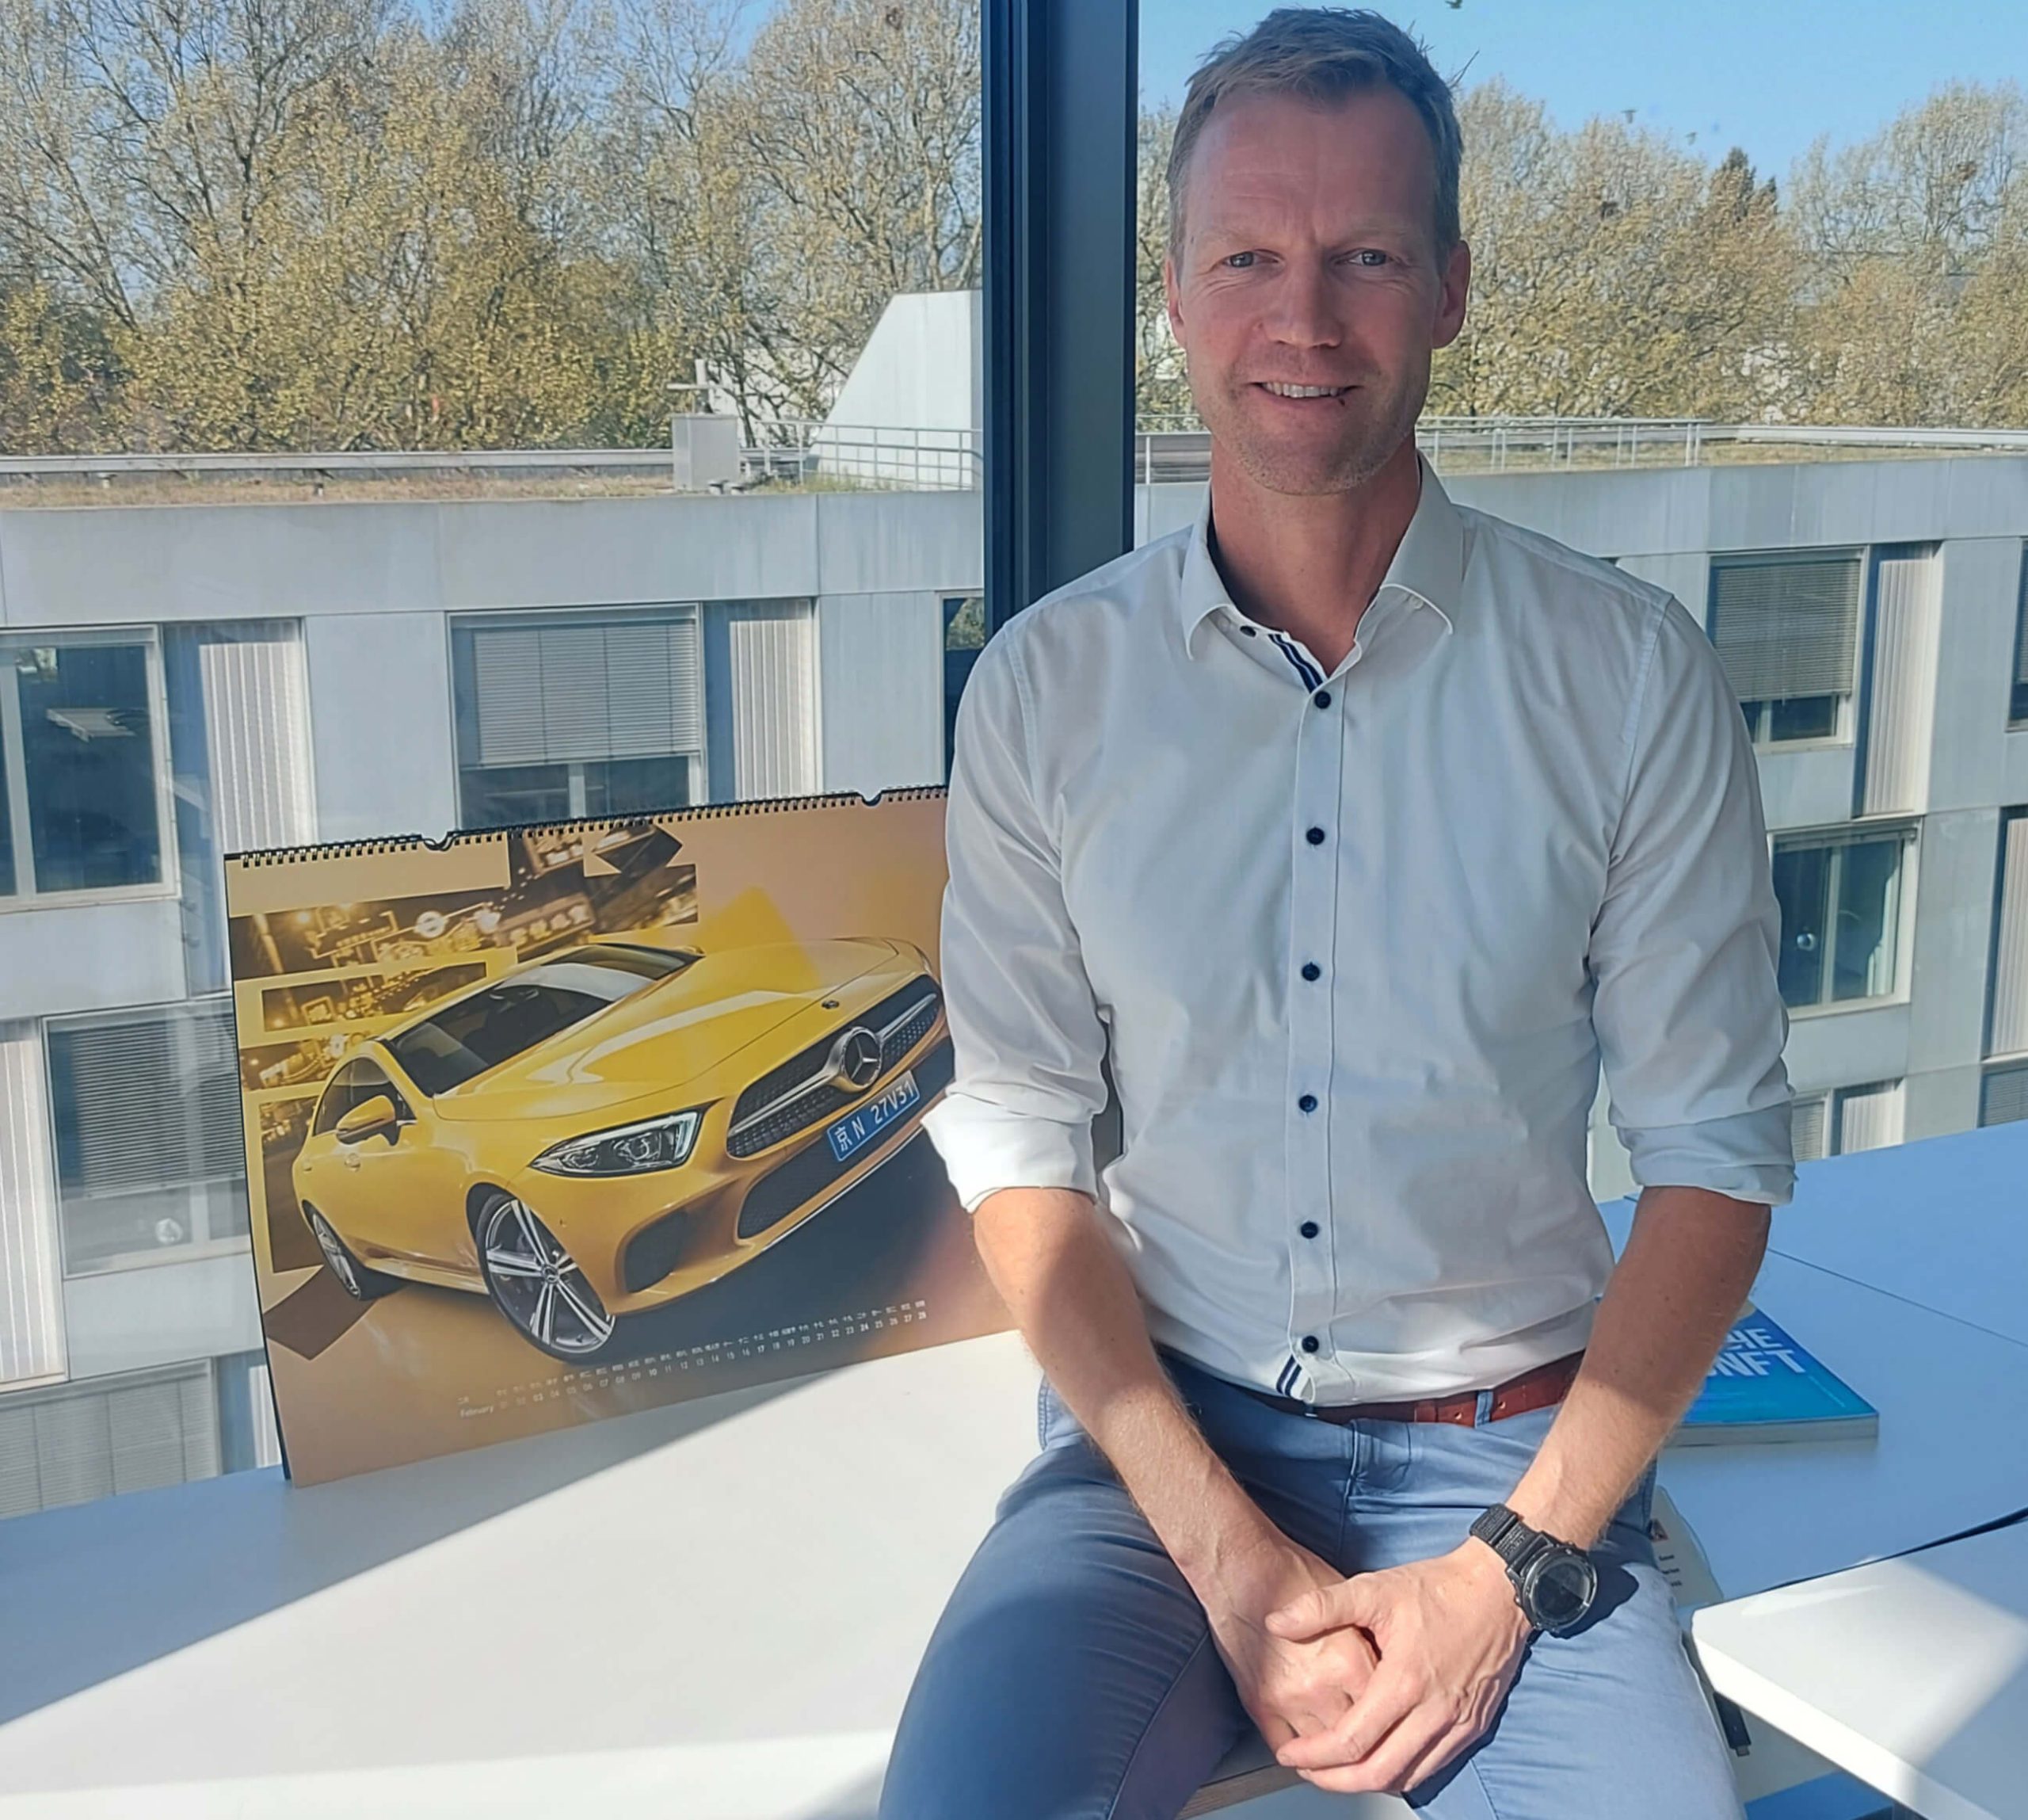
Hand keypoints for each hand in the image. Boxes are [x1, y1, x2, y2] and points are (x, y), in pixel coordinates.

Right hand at [1199, 1535, 1380, 1752]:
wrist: (1241, 1566)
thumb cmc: (1292, 1572)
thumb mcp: (1349, 1599)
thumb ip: (1369, 1643)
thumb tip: (1389, 1669)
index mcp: (1349, 1661)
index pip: (1385, 1710)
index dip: (1393, 1716)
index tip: (1397, 1717)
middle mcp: (1321, 1687)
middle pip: (1358, 1738)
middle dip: (1368, 1740)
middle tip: (1377, 1741)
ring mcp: (1288, 1699)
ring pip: (1322, 1750)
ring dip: (1334, 1755)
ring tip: (1345, 1753)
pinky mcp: (1259, 1703)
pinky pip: (1283, 1745)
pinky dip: (1297, 1754)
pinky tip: (1308, 1753)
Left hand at [1262, 1540, 1533, 1794]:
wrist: (1497, 1589)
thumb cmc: (1436, 1587)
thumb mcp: (1373, 1588)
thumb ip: (1321, 1608)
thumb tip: (1276, 1623)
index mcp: (1404, 1682)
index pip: (1351, 1741)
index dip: (1314, 1756)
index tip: (1289, 1755)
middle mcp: (1433, 1713)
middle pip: (1378, 1773)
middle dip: (1335, 1781)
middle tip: (1308, 1772)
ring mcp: (1457, 1724)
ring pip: (1407, 1778)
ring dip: (1368, 1781)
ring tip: (1338, 1769)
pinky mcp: (1473, 1726)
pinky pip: (1433, 1767)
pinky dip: (1402, 1772)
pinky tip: (1382, 1759)